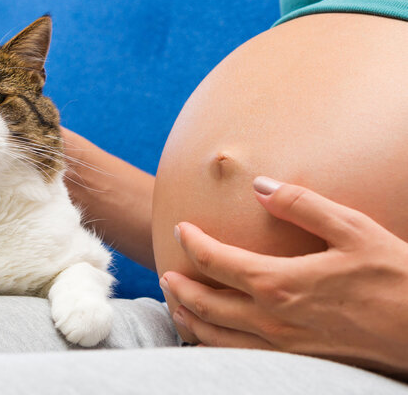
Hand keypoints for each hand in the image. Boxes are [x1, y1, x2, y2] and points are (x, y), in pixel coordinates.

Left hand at [160, 177, 407, 377]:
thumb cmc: (394, 278)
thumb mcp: (352, 229)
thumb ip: (300, 205)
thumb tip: (259, 185)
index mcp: (279, 283)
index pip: (215, 261)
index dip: (192, 243)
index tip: (180, 228)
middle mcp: (272, 320)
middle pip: (205, 304)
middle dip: (179, 286)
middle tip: (165, 273)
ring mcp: (282, 348)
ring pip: (216, 337)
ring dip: (189, 318)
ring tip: (175, 304)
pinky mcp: (295, 365)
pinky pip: (238, 359)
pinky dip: (214, 345)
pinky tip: (211, 338)